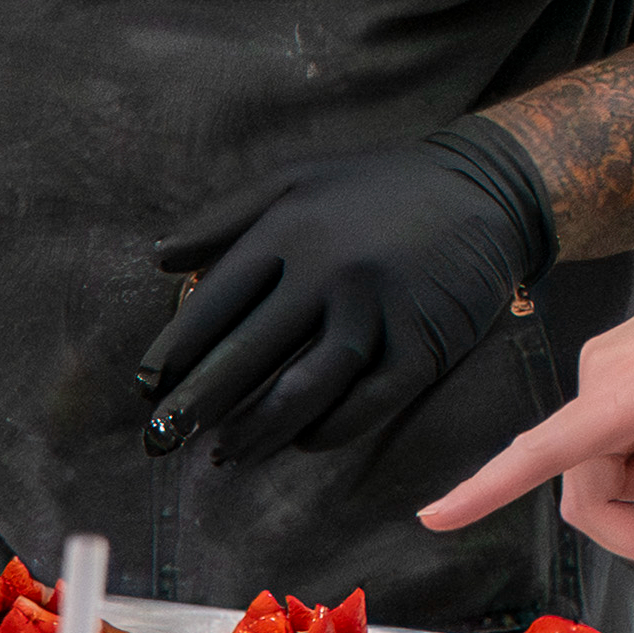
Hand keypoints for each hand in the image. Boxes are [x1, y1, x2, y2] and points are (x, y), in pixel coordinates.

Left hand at [138, 124, 553, 463]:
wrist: (486, 187)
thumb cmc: (380, 184)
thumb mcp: (299, 178)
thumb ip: (226, 217)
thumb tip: (160, 260)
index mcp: (291, 227)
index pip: (216, 302)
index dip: (175, 351)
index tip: (147, 387)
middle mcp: (330, 269)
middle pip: (249, 354)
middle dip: (197, 404)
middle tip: (162, 439)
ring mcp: (379, 309)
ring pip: (304, 388)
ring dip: (257, 429)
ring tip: (225, 454)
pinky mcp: (423, 343)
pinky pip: (367, 403)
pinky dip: (328, 430)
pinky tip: (301, 441)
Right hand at [419, 212, 633, 570]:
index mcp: (624, 385)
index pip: (542, 450)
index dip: (485, 489)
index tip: (435, 515)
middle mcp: (602, 372)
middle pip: (584, 482)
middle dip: (630, 519)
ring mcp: (610, 366)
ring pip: (603, 464)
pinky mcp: (623, 366)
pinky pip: (619, 436)